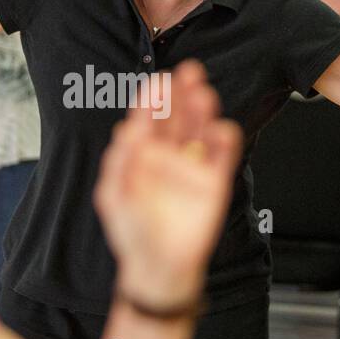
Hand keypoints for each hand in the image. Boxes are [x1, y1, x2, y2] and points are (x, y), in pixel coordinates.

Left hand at [93, 60, 242, 306]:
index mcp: (141, 154)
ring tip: (203, 93)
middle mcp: (169, 155)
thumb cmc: (131, 230)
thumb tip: (127, 129)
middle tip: (188, 72)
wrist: (157, 266)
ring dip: (203, 111)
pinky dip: (225, 141)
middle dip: (181, 95)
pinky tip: (221, 129)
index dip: (153, 100)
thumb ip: (121, 162)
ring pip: (201, 131)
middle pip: (178, 117)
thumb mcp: (114, 194)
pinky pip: (223, 157)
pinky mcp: (214, 183)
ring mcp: (192, 167)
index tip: (158, 82)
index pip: (149, 119)